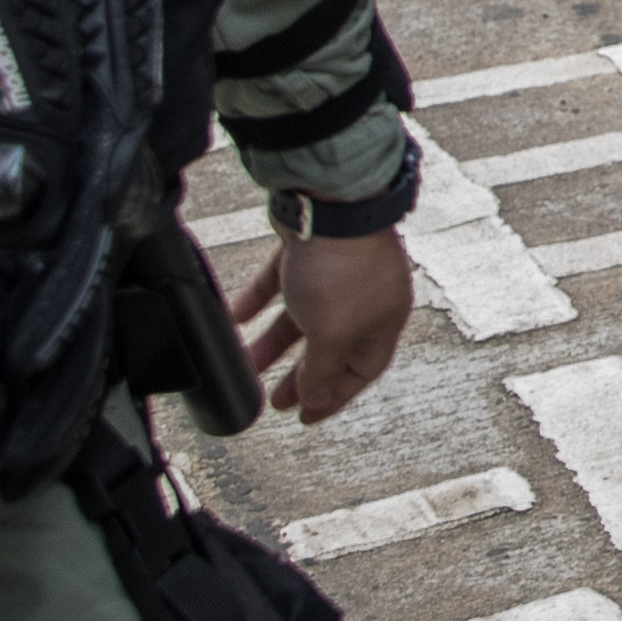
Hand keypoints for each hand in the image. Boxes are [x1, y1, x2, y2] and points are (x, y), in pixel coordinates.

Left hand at [231, 226, 417, 424]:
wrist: (329, 204)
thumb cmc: (345, 265)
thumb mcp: (332, 334)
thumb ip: (322, 372)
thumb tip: (316, 399)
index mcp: (382, 320)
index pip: (362, 371)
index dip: (334, 397)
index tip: (307, 416)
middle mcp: (363, 297)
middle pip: (330, 348)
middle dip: (301, 375)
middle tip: (277, 399)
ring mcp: (335, 273)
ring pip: (301, 318)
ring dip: (273, 343)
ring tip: (248, 362)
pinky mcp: (307, 251)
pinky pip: (280, 285)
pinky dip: (259, 302)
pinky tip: (238, 315)